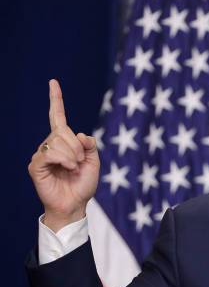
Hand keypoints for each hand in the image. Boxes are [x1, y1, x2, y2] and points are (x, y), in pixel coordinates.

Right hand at [28, 80, 99, 231]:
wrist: (75, 204)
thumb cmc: (83, 184)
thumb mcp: (94, 162)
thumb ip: (90, 145)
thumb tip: (80, 133)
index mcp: (64, 141)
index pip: (57, 117)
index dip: (56, 100)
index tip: (53, 82)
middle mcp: (51, 144)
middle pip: (64, 130)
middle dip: (78, 146)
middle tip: (81, 162)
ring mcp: (42, 154)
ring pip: (58, 141)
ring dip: (73, 155)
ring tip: (74, 168)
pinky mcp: (36, 165)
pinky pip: (50, 153)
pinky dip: (64, 159)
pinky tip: (68, 168)